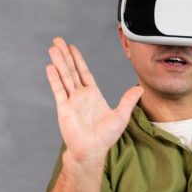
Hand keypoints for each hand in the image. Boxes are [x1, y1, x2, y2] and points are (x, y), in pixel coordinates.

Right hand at [45, 37, 142, 169]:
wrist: (92, 150)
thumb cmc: (106, 136)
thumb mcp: (121, 116)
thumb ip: (128, 100)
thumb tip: (140, 89)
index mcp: (93, 95)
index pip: (84, 72)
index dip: (78, 60)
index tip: (72, 47)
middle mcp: (81, 95)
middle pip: (71, 70)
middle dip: (65, 55)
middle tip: (58, 41)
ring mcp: (71, 101)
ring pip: (64, 77)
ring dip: (59, 63)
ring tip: (53, 48)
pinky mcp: (64, 108)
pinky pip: (59, 90)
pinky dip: (55, 79)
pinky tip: (51, 67)